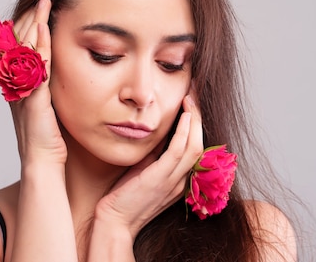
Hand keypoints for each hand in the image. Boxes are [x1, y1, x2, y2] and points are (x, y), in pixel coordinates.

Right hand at [10, 0, 66, 165]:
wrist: (43, 165)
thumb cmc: (49, 140)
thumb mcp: (48, 108)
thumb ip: (47, 89)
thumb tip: (55, 74)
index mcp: (20, 84)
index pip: (19, 47)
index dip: (27, 25)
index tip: (40, 6)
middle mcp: (17, 84)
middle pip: (18, 42)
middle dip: (29, 17)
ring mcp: (23, 90)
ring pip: (23, 49)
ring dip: (33, 22)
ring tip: (44, 2)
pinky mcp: (33, 99)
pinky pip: (35, 66)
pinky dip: (38, 45)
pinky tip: (43, 27)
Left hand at [93, 93, 203, 237]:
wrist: (114, 222)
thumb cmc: (125, 196)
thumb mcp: (144, 171)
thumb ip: (155, 154)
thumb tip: (158, 131)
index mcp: (179, 180)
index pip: (195, 148)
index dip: (196, 124)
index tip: (191, 103)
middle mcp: (181, 181)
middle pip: (200, 144)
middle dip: (199, 117)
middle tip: (195, 94)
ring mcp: (173, 181)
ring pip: (195, 146)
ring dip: (195, 119)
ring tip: (191, 98)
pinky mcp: (161, 179)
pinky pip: (179, 151)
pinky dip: (184, 131)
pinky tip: (184, 115)